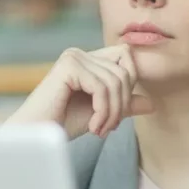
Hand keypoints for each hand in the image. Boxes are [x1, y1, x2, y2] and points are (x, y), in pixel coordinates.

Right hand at [5, 44, 152, 138]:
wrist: (36, 135)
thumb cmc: (62, 124)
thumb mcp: (101, 114)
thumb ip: (123, 106)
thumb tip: (152, 103)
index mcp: (86, 59)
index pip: (126, 57)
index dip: (129, 86)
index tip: (115, 116)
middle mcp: (79, 53)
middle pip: (125, 71)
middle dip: (122, 105)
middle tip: (109, 128)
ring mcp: (73, 57)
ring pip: (116, 81)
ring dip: (113, 112)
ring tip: (100, 130)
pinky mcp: (68, 66)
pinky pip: (102, 87)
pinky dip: (103, 111)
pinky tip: (93, 127)